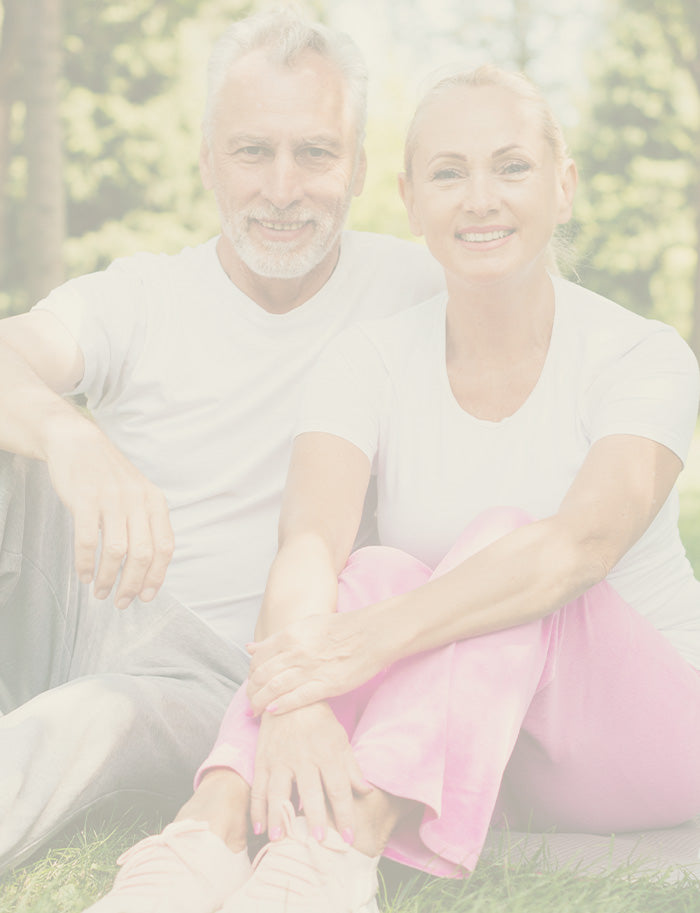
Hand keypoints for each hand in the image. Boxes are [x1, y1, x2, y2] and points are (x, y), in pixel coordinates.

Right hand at [45, 415, 173, 607]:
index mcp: (155, 502)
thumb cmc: (109, 476)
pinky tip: (83, 575)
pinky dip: (86, 563)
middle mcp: (138, 500)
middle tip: (122, 602)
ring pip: (117, 551)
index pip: (165, 547)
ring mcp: (112, 499)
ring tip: (100, 592)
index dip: (157, 576)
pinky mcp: (86, 499)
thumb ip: (146, 524)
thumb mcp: (138, 494)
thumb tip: (148, 568)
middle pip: (143, 554)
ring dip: (108, 578)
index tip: (146, 596)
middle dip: (133, 584)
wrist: (78, 443)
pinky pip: (87, 540)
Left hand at [247, 610, 385, 715]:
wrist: (372, 634)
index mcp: (290, 635)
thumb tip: (250, 647)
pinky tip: (273, 712)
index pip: (258, 658)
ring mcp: (310, 669)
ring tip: (255, 713)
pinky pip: (297, 698)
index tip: (251, 684)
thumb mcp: (306, 625)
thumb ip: (278, 638)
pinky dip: (281, 706)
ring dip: (260, 703)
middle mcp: (296, 651)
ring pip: (274, 689)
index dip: (250, 674)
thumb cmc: (341, 627)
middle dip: (251, 692)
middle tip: (249, 703)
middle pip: (262, 675)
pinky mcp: (326, 685)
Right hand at [250, 702, 371, 842]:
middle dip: (315, 818)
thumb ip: (352, 768)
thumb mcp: (340, 739)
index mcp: (327, 754)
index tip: (348, 838)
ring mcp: (281, 759)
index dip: (344, 814)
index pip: (338, 789)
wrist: (289, 696)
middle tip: (317, 843)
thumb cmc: (319, 722)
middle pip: (310, 793)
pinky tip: (258, 827)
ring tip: (280, 840)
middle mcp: (304, 758)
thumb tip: (367, 791)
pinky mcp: (263, 760)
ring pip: (279, 791)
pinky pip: (259, 786)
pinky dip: (257, 808)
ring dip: (279, 817)